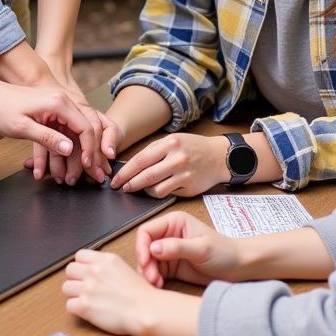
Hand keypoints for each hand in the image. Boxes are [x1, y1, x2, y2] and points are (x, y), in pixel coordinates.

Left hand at [0, 78, 107, 177]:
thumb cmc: (1, 109)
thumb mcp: (23, 128)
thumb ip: (48, 138)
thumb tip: (69, 149)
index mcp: (58, 103)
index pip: (86, 127)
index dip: (89, 149)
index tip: (87, 166)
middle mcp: (61, 102)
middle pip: (84, 131)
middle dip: (86, 155)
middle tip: (90, 175)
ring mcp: (56, 107)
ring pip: (72, 135)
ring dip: (71, 157)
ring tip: (68, 177)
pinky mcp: (50, 113)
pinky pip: (60, 133)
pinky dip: (57, 151)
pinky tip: (49, 169)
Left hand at [62, 248, 164, 335]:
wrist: (146, 311)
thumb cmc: (140, 294)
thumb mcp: (123, 268)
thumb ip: (105, 266)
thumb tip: (91, 268)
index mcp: (105, 260)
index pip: (79, 255)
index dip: (81, 265)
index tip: (86, 274)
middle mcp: (94, 271)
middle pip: (69, 270)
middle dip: (75, 279)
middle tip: (84, 288)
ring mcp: (88, 288)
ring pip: (66, 287)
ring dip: (74, 294)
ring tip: (87, 300)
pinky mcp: (85, 306)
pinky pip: (69, 305)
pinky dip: (76, 309)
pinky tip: (87, 311)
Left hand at [110, 133, 227, 197]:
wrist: (219, 156)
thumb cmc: (192, 147)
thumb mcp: (173, 140)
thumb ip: (154, 151)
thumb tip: (131, 165)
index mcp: (169, 143)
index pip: (140, 160)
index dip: (125, 172)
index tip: (116, 179)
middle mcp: (177, 159)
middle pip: (146, 176)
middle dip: (130, 183)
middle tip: (121, 188)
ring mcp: (184, 175)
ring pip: (155, 188)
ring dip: (143, 190)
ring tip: (138, 189)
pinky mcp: (190, 188)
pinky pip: (167, 194)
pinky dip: (157, 193)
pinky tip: (154, 190)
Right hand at [135, 210, 243, 287]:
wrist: (240, 268)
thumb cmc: (225, 253)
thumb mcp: (201, 249)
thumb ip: (176, 247)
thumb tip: (152, 248)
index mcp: (174, 222)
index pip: (147, 231)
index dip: (142, 246)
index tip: (144, 261)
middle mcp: (168, 235)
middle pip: (145, 247)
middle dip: (145, 263)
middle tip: (152, 278)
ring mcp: (169, 252)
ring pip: (148, 261)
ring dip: (148, 273)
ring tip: (156, 284)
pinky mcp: (172, 267)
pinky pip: (155, 272)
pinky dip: (154, 280)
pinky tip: (160, 286)